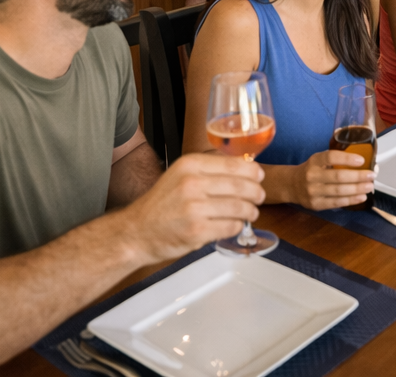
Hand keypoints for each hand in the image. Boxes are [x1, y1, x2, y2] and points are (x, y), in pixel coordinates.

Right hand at [118, 154, 264, 264]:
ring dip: (250, 211)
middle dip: (256, 192)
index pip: (234, 164)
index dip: (252, 171)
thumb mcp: (180, 176)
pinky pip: (230, 226)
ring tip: (251, 212)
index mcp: (190, 165)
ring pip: (239, 207)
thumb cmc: (160, 206)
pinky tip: (235, 225)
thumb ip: (208, 171)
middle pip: (241, 186)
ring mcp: (194, 208)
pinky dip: (237, 226)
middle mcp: (192, 183)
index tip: (259, 176)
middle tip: (259, 197)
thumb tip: (243, 168)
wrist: (136, 232)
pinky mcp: (197, 231)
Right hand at [291, 150, 374, 209]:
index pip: (331, 157)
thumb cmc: (311, 170)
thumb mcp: (319, 160)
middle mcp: (312, 175)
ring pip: (339, 191)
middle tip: (371, 175)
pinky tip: (361, 197)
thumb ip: (335, 160)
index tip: (361, 160)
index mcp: (314, 161)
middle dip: (358, 176)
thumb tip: (362, 163)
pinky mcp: (316, 204)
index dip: (347, 158)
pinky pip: (336, 203)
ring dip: (357, 189)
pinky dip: (351, 200)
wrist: (292, 185)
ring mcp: (313, 191)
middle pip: (338, 176)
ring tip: (369, 186)